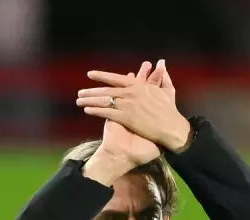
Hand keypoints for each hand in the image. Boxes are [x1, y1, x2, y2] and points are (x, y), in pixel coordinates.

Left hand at [77, 60, 191, 152]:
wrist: (170, 126)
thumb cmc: (169, 109)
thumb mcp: (167, 90)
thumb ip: (162, 76)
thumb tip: (162, 63)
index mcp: (138, 86)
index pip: (115, 78)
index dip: (101, 76)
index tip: (90, 74)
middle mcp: (130, 93)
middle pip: (106, 91)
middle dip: (91, 91)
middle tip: (80, 92)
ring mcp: (127, 105)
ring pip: (104, 101)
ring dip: (89, 100)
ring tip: (78, 100)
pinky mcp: (126, 118)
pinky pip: (107, 113)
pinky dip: (95, 111)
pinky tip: (86, 110)